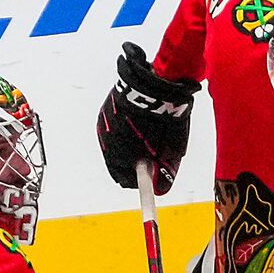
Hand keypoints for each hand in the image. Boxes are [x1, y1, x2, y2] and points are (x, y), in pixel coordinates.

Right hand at [94, 40, 195, 192]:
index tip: (152, 176)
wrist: (156, 83)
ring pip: (115, 142)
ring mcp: (104, 123)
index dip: (140, 180)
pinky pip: (114, 126)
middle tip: (153, 155)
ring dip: (128, 143)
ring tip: (148, 132)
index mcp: (119, 155)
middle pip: (118, 161)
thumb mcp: (170, 150)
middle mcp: (106, 141)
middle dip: (134, 160)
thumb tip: (160, 189)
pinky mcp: (106, 108)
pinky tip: (139, 120)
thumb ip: (163, 171)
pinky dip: (125, 128)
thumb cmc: (164, 118)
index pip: (125, 180)